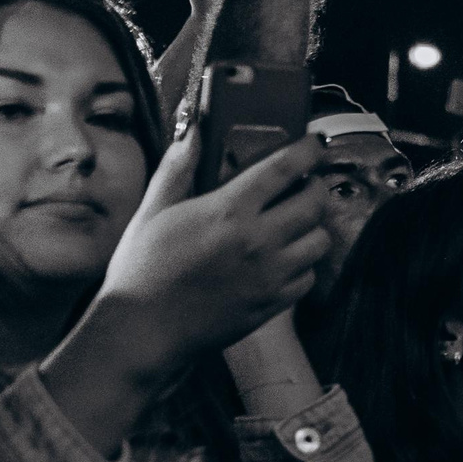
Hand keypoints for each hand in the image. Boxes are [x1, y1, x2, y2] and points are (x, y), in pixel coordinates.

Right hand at [88, 133, 330, 371]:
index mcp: (229, 212)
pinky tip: (283, 259)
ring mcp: (270, 275)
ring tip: (293, 224)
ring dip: (313, 227)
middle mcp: (259, 240)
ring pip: (320, 240)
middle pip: (315, 202)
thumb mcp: (153, 212)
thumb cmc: (142, 270)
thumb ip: (178, 168)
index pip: (285, 168)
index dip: (308, 150)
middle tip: (302, 187)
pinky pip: (309, 276)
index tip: (315, 143)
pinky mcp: (273, 304)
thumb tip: (193, 129)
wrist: (142, 332)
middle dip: (315, 188)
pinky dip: (304, 264)